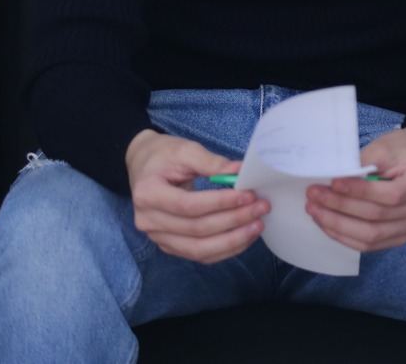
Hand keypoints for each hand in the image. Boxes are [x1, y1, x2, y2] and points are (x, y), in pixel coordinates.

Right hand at [126, 129, 267, 263]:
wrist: (144, 165)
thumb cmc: (164, 156)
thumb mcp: (185, 150)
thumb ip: (212, 162)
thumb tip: (240, 171)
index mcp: (148, 194)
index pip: (190, 206)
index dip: (221, 203)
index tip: (249, 195)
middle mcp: (148, 221)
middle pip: (196, 229)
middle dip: (233, 220)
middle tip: (261, 207)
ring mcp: (157, 236)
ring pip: (198, 249)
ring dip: (232, 240)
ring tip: (257, 225)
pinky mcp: (169, 245)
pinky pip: (198, 254)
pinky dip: (224, 249)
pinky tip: (244, 237)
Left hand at [305, 124, 405, 252]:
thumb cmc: (398, 151)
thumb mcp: (383, 148)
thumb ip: (361, 165)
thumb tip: (331, 182)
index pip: (393, 194)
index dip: (361, 192)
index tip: (333, 182)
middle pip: (378, 217)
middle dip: (341, 207)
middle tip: (314, 195)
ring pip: (371, 236)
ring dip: (338, 225)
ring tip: (315, 210)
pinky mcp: (398, 237)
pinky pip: (369, 244)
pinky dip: (344, 235)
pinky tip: (327, 223)